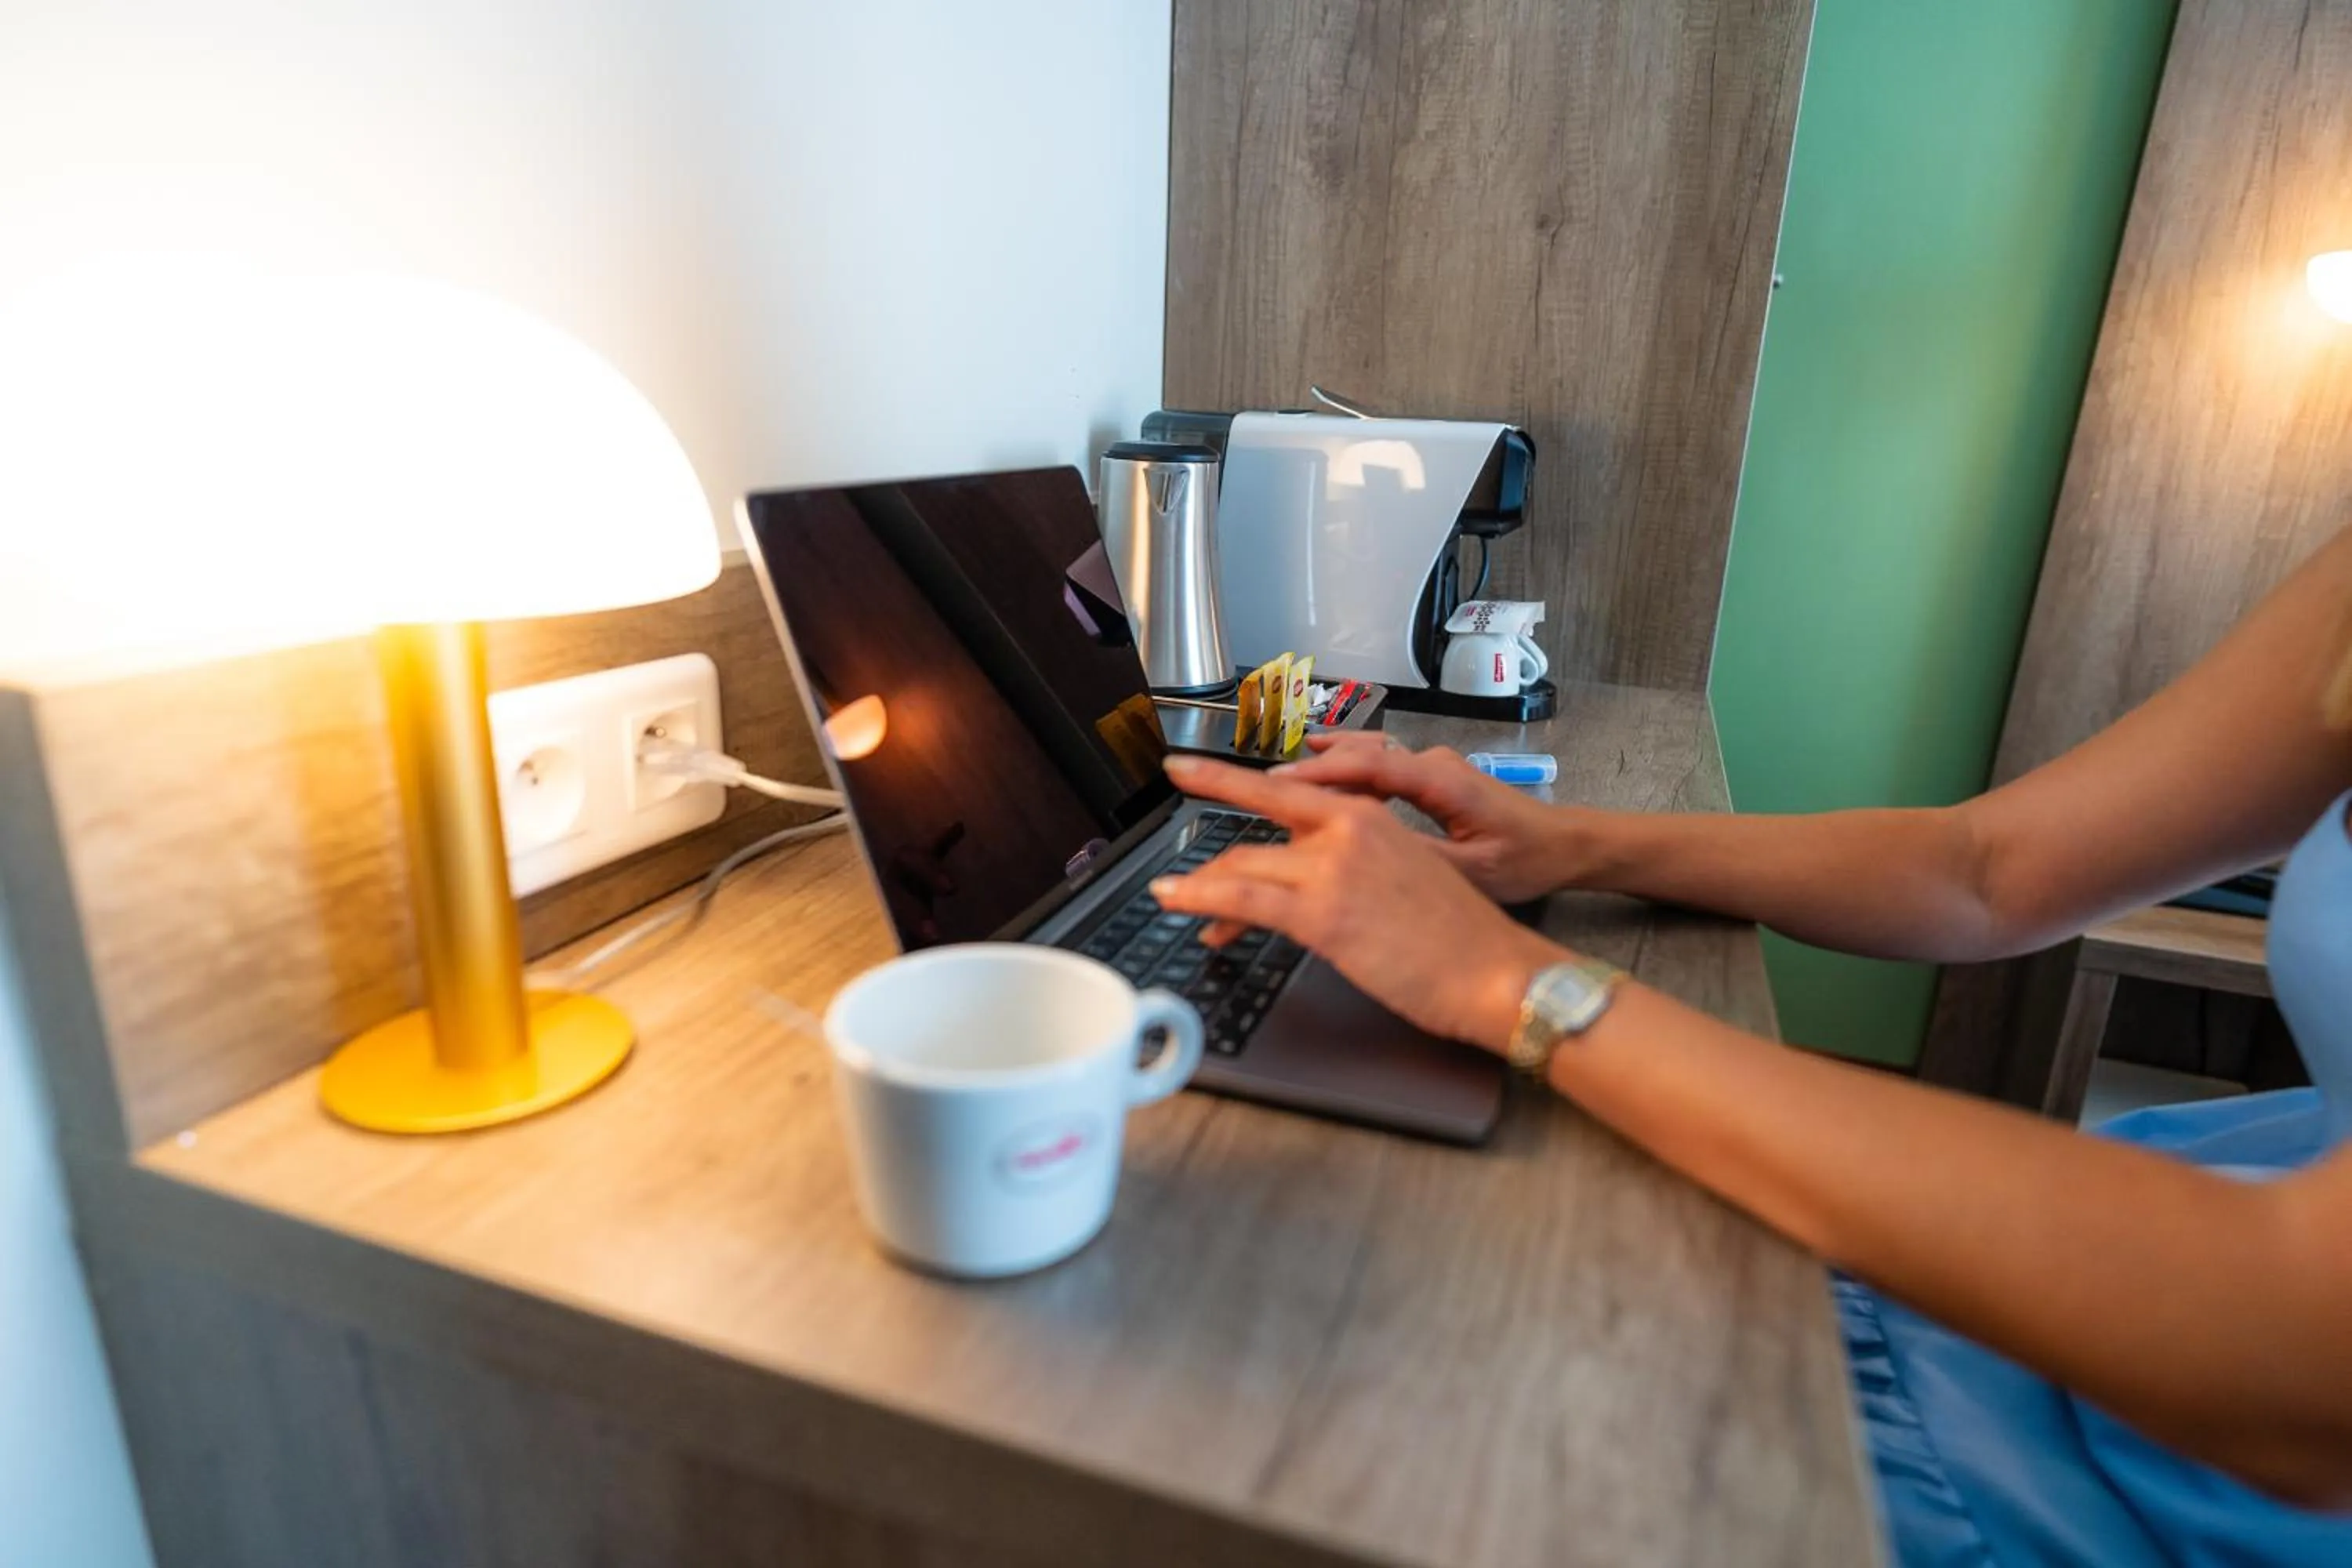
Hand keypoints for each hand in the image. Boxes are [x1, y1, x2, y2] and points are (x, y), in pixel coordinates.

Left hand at [1152, 755, 1565, 1051]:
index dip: (1227, 778)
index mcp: (1368, 816)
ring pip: (1243, 865)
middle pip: (1257, 828)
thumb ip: (1358, 868)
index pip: (1285, 790)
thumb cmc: (1461, 939)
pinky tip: (1174, 899)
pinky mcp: (1321, 913)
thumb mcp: (1407, 877)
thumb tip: (1319, 885)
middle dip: (1213, 843)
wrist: (1495, 970)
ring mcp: (1331, 868)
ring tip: (1173, 897)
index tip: (1189, 768)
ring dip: (1200, 886)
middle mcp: (1346, 829)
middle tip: (1177, 834)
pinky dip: (1198, 896)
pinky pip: (1242, 897)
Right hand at [1275, 733, 1583, 903]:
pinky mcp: (1428, 779)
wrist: (1565, 845)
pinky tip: (1315, 779)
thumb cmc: (1527, 859)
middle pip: (1357, 756)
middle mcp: (1432, 764)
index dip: (1319, 773)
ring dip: (1320, 768)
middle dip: (1305, 769)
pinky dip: (1342, 772)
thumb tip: (1360, 854)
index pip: (1369, 767)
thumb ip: (1416, 857)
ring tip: (1271, 780)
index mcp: (1442, 781)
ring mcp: (1430, 767)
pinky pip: (1376, 767)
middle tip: (1254, 782)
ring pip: (1364, 757)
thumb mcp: (1473, 871)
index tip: (1275, 781)